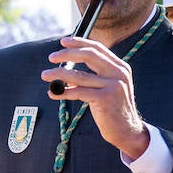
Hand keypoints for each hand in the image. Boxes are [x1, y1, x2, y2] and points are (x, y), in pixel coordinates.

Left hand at [41, 37, 150, 159]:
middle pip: (89, 55)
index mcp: (120, 67)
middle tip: (51, 57)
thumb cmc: (113, 109)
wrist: (126, 130)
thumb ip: (92, 77)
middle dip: (67, 54)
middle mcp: (119, 73)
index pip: (97, 48)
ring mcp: (113, 85)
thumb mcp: (106, 88)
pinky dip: (64, 92)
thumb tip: (66, 73)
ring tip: (46, 75)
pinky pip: (79, 92)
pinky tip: (54, 94)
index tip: (63, 42)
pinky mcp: (105, 99)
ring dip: (59, 74)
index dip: (79, 43)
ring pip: (79, 75)